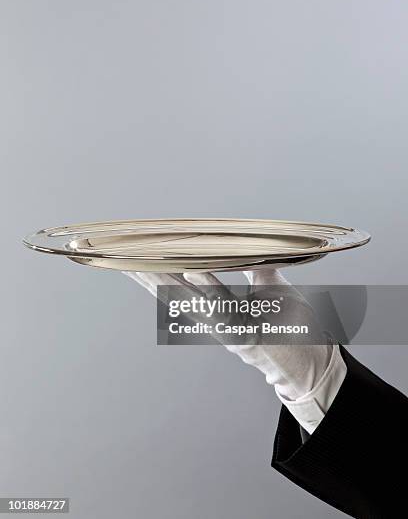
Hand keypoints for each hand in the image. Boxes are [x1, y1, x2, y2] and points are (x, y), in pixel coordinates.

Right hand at [123, 267, 332, 401]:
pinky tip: (193, 274)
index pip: (182, 287)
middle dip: (149, 277)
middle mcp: (219, 321)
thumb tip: (247, 246)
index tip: (136, 259)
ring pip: (191, 302)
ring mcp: (230, 329)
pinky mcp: (247, 335)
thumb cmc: (294, 326)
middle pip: (176, 295)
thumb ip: (256, 270)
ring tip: (144, 263)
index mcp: (220, 310)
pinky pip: (224, 308)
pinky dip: (207, 290)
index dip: (158, 274)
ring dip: (167, 281)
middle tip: (123, 260)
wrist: (316, 365)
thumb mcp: (273, 290)